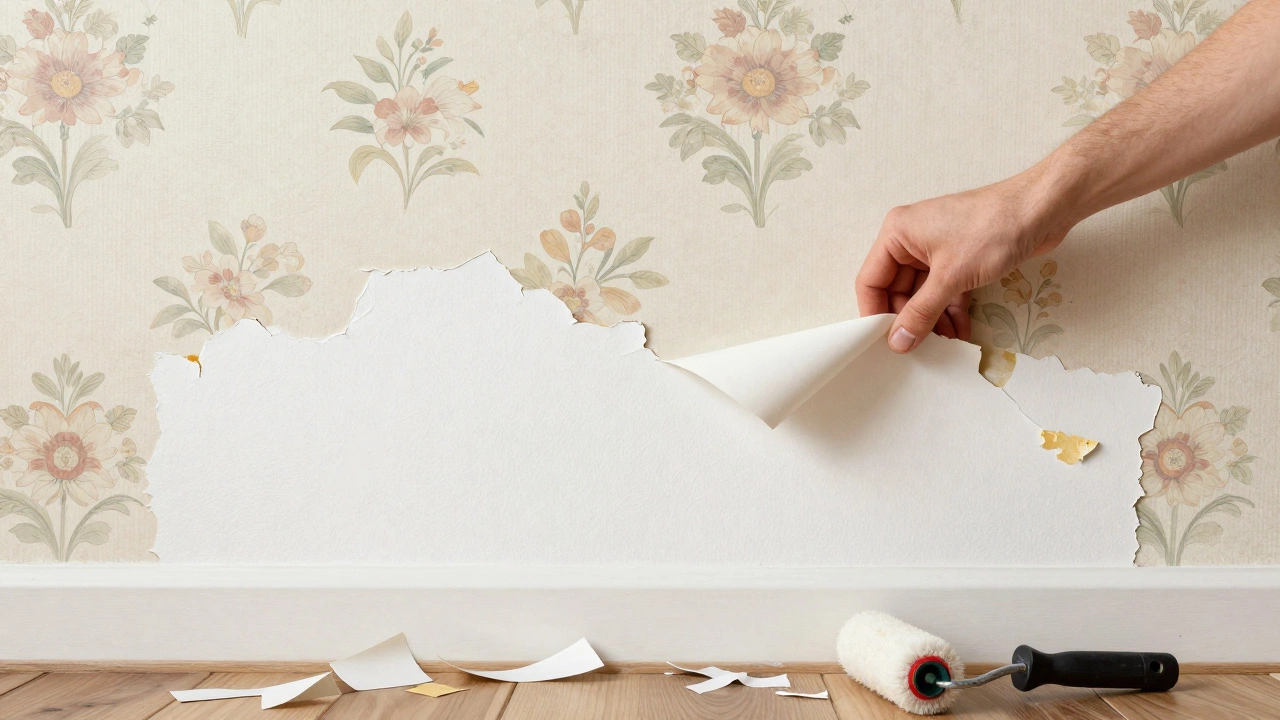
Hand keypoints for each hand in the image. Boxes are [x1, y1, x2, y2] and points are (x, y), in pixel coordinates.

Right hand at [856, 167, 1076, 352]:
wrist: (1042, 210)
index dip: (875, 313)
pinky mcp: (960, 259)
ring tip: (942, 345)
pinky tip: (960, 333)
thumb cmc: (992, 229)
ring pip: (923, 294)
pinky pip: (945, 291)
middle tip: (916, 349)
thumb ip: (921, 312)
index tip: (882, 342)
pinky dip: (951, 311)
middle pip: (897, 290)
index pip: (871, 280)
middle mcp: (912, 240)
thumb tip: (898, 341)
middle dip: (909, 320)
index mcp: (897, 233)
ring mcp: (937, 250)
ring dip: (932, 320)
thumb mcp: (950, 277)